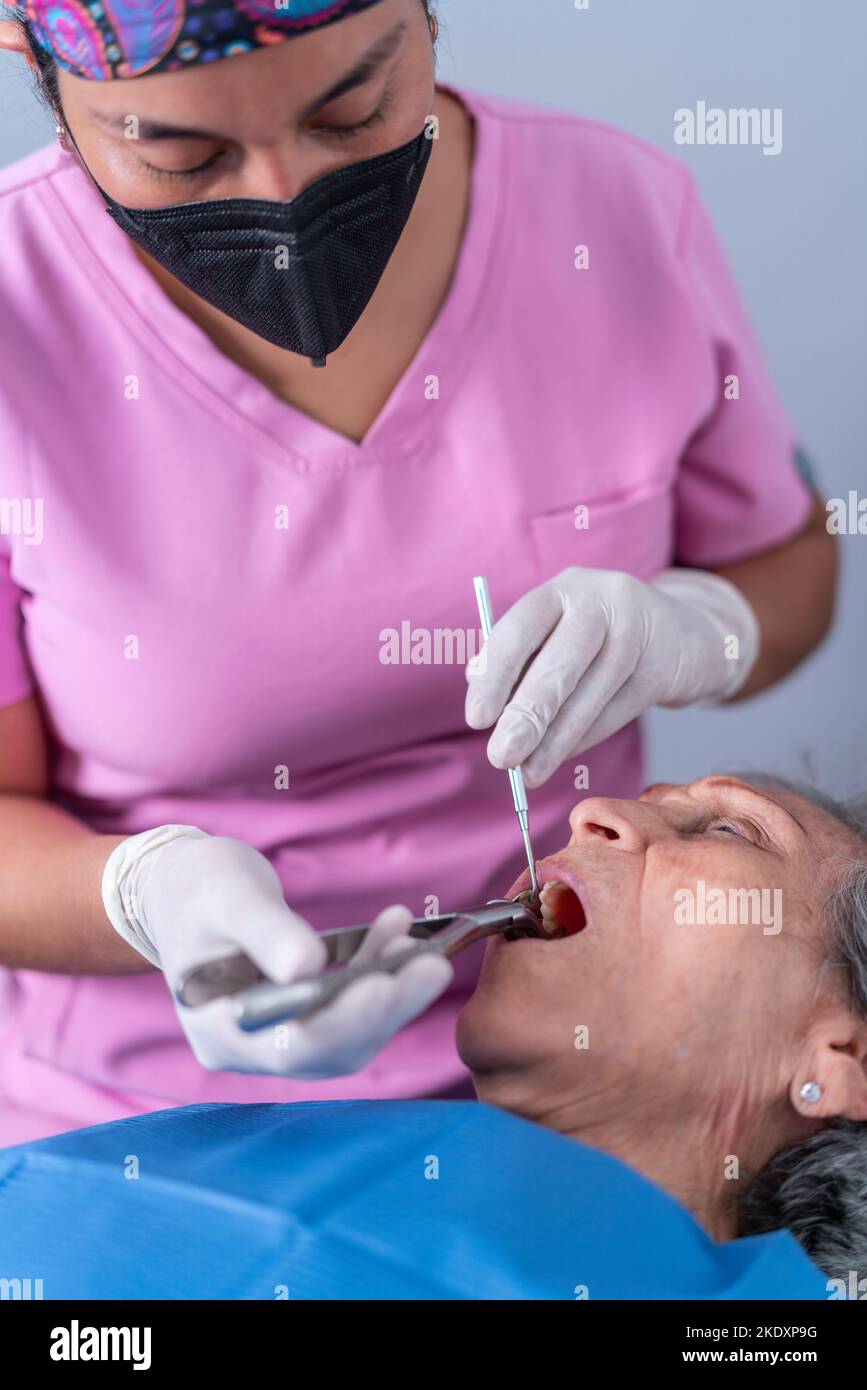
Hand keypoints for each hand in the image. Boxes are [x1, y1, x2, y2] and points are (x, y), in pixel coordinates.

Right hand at [101, 828, 452, 1078]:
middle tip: (432, 967)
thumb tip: (310, 968)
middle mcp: (251, 1046)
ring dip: (392, 988)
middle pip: (333, 1047)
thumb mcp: (228, 896)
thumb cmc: (194, 887)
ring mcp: (279, 1033)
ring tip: (421, 945)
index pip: (292, 1046)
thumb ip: (267, 933)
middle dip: (387, 1008)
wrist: (180, 887)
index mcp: (219, 1030)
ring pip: (351, 1029)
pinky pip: (351, 1002)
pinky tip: (398, 929)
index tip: (384, 985)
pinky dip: (378, 969)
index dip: (344, 1022)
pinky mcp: (303, 1012)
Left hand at [465, 566, 758, 786]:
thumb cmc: (600, 639)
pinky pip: (618, 710)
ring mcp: (638, 630)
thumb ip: (523, 660)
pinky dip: (585, 738)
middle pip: (560, 663)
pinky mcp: (664, 664)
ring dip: (555, 741)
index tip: (477, 719)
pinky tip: (561, 757)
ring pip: (590, 694)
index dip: (496, 675)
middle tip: (501, 758)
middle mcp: (601, 599)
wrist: (685, 634)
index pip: (520, 628)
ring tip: (528, 774)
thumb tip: (482, 698)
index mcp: (562, 589)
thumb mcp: (560, 634)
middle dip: (527, 715)